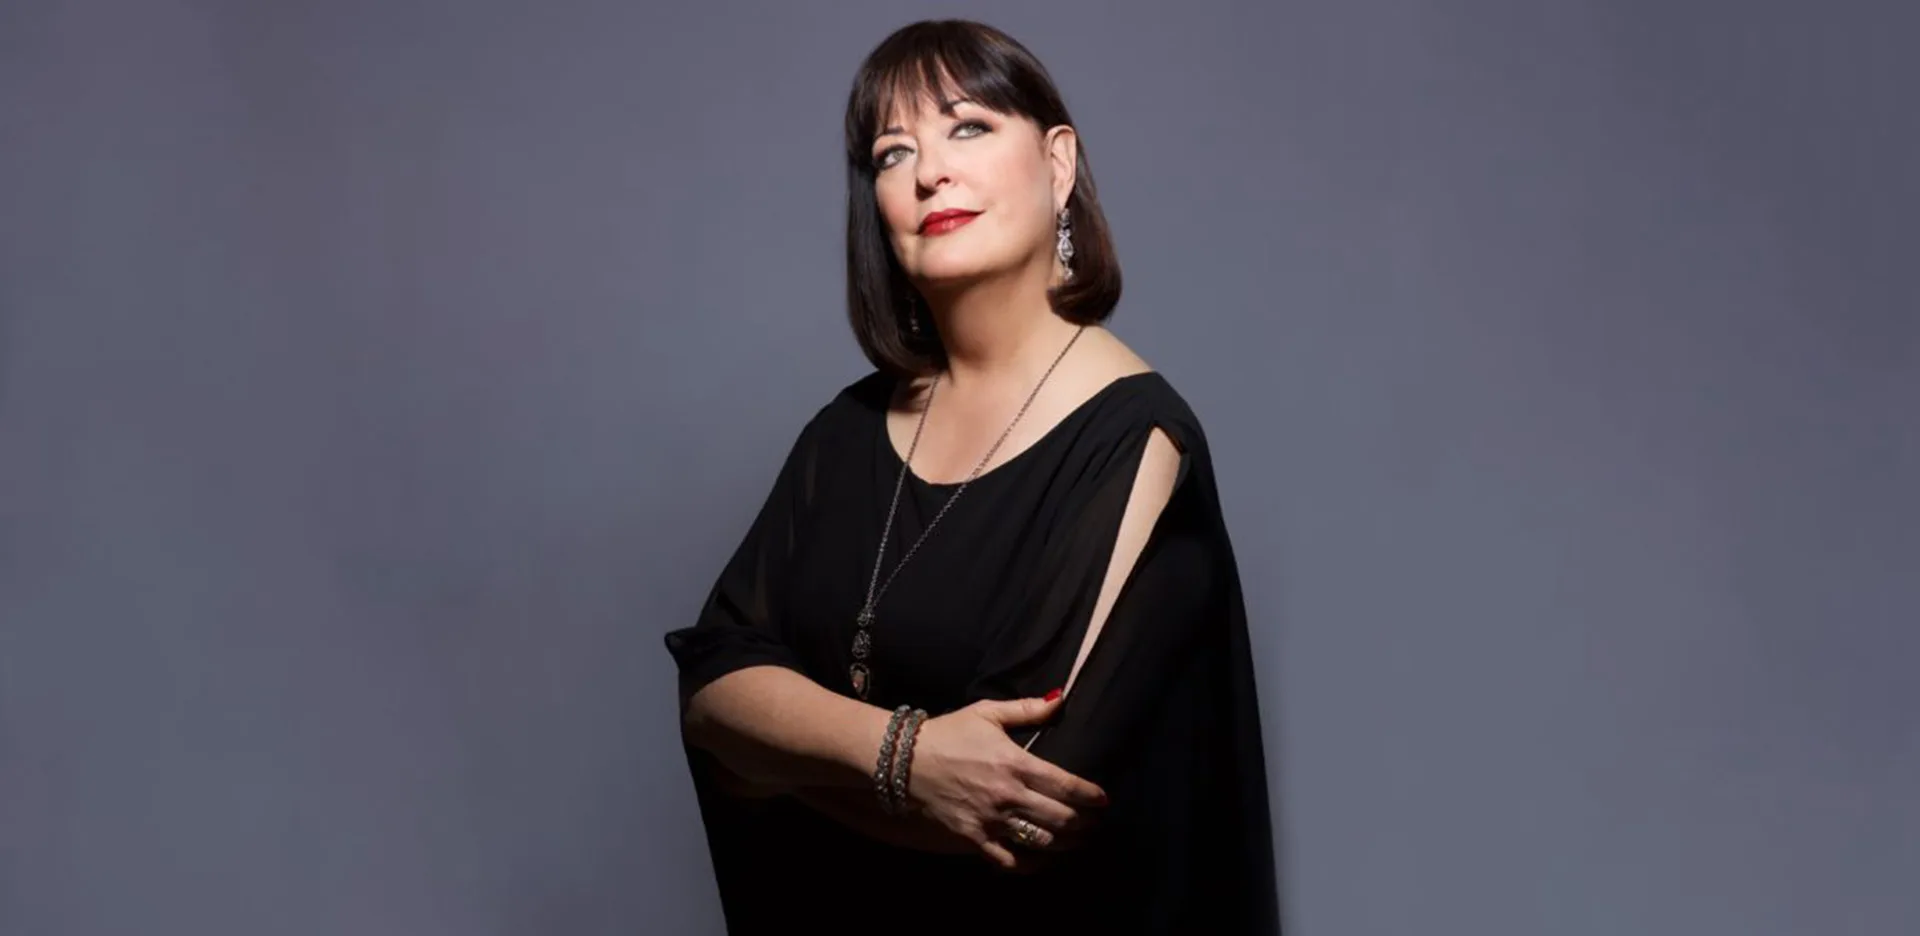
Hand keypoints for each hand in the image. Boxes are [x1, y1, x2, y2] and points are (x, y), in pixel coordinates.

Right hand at [903, 691, 1107, 870]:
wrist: (905, 760)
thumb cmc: (949, 732)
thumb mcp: (987, 713)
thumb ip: (1027, 709)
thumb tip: (1060, 698)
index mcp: (1015, 763)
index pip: (1065, 785)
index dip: (1090, 796)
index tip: (1103, 800)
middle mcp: (1007, 796)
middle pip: (1060, 818)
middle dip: (1085, 823)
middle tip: (1095, 823)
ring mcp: (990, 821)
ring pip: (1041, 842)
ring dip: (1066, 844)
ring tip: (1078, 841)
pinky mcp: (973, 839)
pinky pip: (1010, 860)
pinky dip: (1031, 864)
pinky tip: (1043, 859)